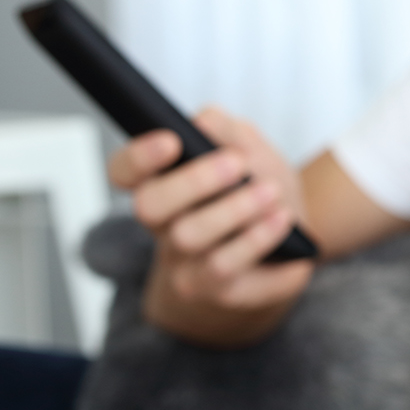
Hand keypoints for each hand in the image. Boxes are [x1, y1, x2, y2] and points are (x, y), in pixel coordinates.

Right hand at [108, 106, 314, 345]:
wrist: (285, 252)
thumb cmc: (257, 194)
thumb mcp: (251, 153)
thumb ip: (229, 132)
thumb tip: (206, 120)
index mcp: (164, 184)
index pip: (124, 172)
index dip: (138, 157)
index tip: (171, 140)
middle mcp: (164, 226)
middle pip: (150, 206)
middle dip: (193, 181)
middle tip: (238, 163)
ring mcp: (185, 261)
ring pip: (189, 236)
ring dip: (233, 209)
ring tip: (271, 192)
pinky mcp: (214, 289)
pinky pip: (224, 267)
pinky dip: (257, 238)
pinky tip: (282, 219)